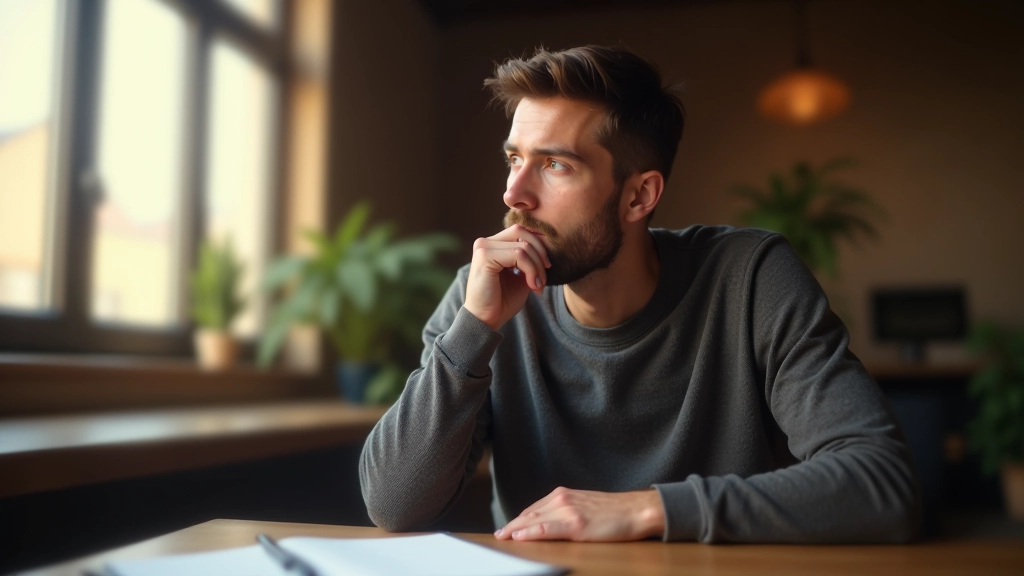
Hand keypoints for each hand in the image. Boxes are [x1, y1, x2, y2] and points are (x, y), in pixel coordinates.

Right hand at [463, 224, 550, 330]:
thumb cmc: (503, 301)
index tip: (546, 269)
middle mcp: (486, 242)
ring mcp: (483, 247)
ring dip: (537, 267)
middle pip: (522, 231)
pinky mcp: (484, 256)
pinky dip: (531, 270)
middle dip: (540, 253)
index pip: (521, 231)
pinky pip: (519, 254)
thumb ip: (529, 259)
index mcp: (493, 245)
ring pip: (524, 245)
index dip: (538, 247)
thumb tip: (547, 246)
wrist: (486, 320)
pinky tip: (532, 286)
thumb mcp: (522, 275)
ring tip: (538, 286)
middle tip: (544, 277)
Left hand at [493, 487, 664, 541]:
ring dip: (515, 529)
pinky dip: (531, 532)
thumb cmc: (614, 512)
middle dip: (512, 525)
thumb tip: (550, 522)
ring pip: (534, 520)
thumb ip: (567, 510)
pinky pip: (547, 528)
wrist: (636, 510)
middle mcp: (562, 499)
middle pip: (529, 514)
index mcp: (563, 494)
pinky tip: (520, 537)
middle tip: (498, 536)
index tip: (507, 529)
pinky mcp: (576, 524)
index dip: (518, 520)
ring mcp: (568, 511)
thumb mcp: (584, 505)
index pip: (533, 509)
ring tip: (502, 538)